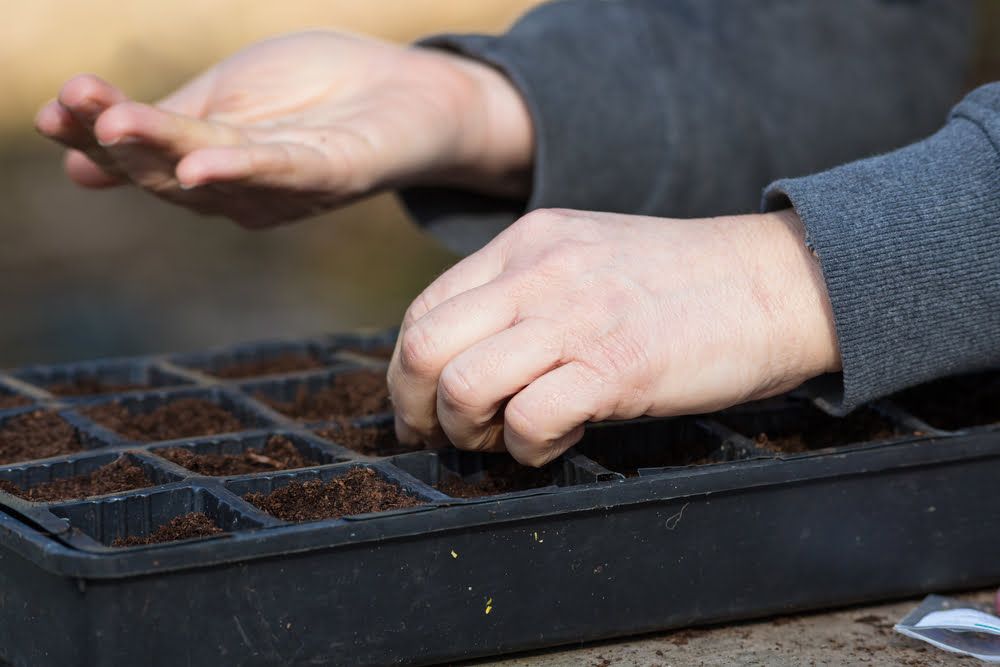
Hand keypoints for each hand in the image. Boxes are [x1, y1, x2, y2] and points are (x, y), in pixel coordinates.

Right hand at [35, 31, 532, 227]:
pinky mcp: (339, 173)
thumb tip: (76, 163)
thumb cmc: (323, 90)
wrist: (416, 91)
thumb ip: (169, 123)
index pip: (144, 152)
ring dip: (163, 149)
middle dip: (117, 138)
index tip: (51, 110)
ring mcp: (291, 187)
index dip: (95, 134)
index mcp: (213, 160)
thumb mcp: (233, 93)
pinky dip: (242, 170)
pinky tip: (200, 166)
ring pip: (216, 170)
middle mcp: (244, 189)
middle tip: (70, 106)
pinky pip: (286, 173)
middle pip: (170, 168)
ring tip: (112, 126)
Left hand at [387, 208, 840, 465]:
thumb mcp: (586, 261)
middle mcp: (539, 273)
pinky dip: (529, 448)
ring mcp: (577, 317)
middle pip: (423, 349)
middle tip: (447, 437)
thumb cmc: (681, 284)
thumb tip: (469, 362)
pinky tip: (559, 441)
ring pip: (463, 385)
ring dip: (469, 431)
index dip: (409, 374)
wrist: (777, 280)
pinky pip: (530, 419)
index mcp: (526, 244)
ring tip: (506, 439)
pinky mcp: (618, 365)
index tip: (425, 411)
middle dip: (418, 409)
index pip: (425, 310)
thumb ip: (525, 296)